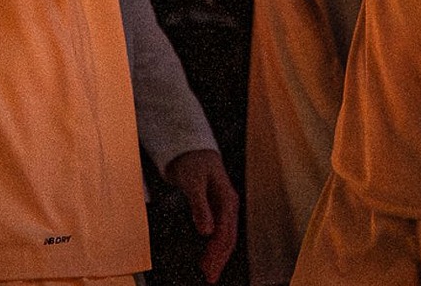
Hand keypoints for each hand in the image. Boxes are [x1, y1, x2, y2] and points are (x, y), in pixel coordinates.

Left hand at [163, 148, 239, 282]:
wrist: (191, 148)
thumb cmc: (192, 162)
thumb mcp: (193, 183)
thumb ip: (200, 207)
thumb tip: (206, 232)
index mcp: (227, 199)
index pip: (225, 233)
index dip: (217, 253)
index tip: (209, 269)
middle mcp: (229, 205)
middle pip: (228, 237)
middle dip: (219, 259)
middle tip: (209, 277)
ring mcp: (224, 207)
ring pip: (225, 236)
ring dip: (217, 254)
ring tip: (209, 271)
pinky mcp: (217, 208)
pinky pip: (220, 231)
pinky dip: (214, 245)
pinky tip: (209, 255)